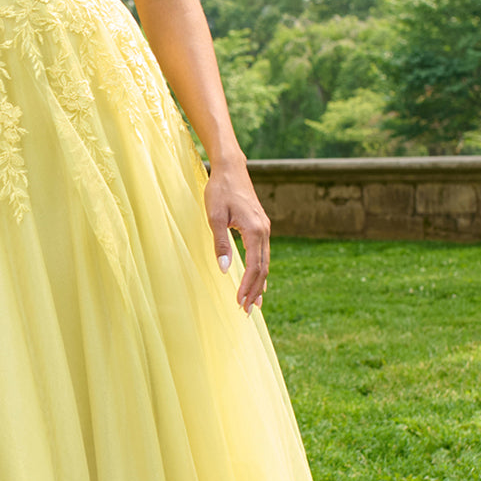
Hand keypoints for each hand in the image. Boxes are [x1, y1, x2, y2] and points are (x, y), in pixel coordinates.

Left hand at [204, 159, 269, 314]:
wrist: (231, 169)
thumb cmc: (220, 190)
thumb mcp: (214, 217)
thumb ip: (220, 244)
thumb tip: (224, 269)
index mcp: (255, 231)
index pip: (254, 267)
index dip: (247, 287)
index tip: (239, 302)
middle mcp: (264, 231)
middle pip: (263, 268)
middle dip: (255, 291)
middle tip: (247, 311)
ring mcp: (264, 229)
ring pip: (265, 262)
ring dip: (259, 283)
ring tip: (253, 302)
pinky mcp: (260, 226)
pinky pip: (263, 254)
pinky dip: (260, 270)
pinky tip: (257, 280)